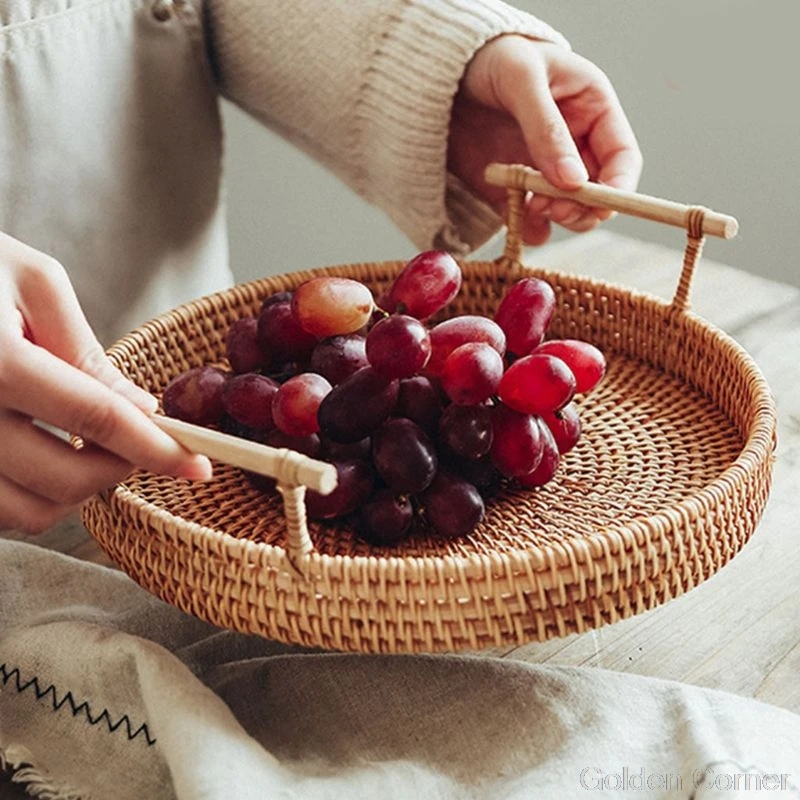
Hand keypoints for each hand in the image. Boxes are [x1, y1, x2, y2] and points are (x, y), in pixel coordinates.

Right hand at [0, 232, 210, 532]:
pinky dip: (32, 495)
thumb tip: (140, 409)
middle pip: (67, 480)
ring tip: (89, 448)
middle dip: (121, 468)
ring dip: (77, 491)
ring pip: (29, 512)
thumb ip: (86, 351)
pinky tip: (42, 453)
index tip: (199, 465)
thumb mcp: (33, 282)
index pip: (97, 419)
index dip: (158, 448)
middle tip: (140, 440)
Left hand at [447, 35, 641, 243]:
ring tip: (531, 206)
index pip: (621, 157)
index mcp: (592, 109)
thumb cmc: (491, 57)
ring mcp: (543, 169)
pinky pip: (528, 219)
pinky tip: (518, 220)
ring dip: (554, 217)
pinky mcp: (512, 189)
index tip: (600, 207)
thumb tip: (573, 181)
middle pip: (596, 192)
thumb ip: (547, 129)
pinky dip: (527, 227)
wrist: (440, 72)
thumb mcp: (522, 80)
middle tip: (554, 208)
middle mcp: (574, 145)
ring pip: (566, 210)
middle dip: (581, 208)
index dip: (618, 186)